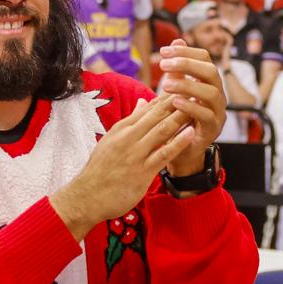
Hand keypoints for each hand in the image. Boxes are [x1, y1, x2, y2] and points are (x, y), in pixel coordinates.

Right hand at [50, 95, 194, 239]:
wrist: (86, 196)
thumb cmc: (99, 170)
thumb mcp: (110, 141)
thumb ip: (129, 123)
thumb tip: (142, 103)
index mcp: (120, 130)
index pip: (146, 109)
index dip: (166, 97)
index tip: (182, 87)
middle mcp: (127, 139)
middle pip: (156, 116)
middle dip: (176, 102)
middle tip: (195, 89)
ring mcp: (135, 154)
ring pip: (161, 131)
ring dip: (180, 118)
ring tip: (196, 106)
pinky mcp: (142, 171)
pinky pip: (163, 154)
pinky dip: (178, 142)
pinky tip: (190, 133)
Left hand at [156, 39, 226, 174]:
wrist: (178, 149)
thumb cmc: (176, 117)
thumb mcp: (174, 90)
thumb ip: (176, 69)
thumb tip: (175, 40)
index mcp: (208, 82)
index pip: (204, 58)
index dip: (186, 51)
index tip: (162, 51)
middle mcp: (216, 94)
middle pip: (211, 71)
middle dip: (187, 64)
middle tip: (163, 65)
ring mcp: (217, 112)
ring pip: (211, 92)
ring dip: (187, 85)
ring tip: (164, 85)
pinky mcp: (212, 129)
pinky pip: (206, 115)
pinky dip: (190, 106)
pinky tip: (174, 102)